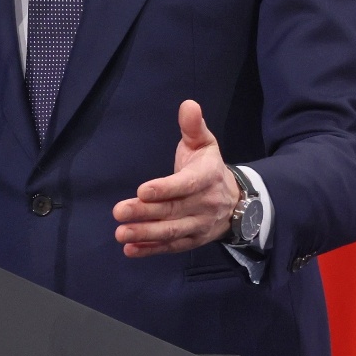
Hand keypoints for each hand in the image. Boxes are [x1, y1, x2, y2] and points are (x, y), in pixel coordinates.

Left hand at [113, 100, 241, 256]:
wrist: (236, 202)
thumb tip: (188, 104)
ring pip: (171, 231)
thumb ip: (193, 127)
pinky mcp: (192, 241)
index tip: (142, 190)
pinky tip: (130, 250)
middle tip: (119, 212)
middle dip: (145, 212)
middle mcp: (205, 203)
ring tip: (120, 233)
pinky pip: (171, 247)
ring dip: (145, 234)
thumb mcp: (205, 144)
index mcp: (208, 176)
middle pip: (173, 210)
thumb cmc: (209, 168)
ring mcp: (199, 225)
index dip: (165, 189)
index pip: (186, 185)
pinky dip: (151, 250)